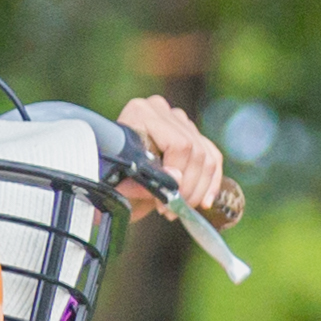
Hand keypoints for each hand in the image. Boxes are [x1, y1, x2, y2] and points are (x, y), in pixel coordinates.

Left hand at [115, 94, 238, 218]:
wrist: (107, 179)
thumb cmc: (108, 180)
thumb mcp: (117, 185)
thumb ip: (141, 183)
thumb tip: (176, 179)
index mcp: (140, 113)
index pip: (178, 143)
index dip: (177, 174)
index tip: (165, 200)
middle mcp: (161, 110)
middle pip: (195, 150)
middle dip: (187, 187)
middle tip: (171, 210)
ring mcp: (178, 120)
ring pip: (206, 156)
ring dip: (198, 189)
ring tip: (179, 208)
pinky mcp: (192, 134)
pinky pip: (213, 156)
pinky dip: (211, 182)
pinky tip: (204, 201)